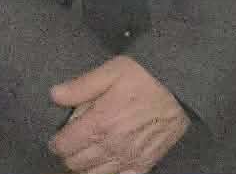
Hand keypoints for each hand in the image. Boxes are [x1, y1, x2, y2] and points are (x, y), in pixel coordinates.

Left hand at [50, 56, 188, 173]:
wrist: (181, 88)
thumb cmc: (146, 77)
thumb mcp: (112, 71)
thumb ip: (81, 86)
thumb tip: (55, 95)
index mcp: (99, 123)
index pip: (64, 145)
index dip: (57, 141)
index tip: (59, 135)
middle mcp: (111, 146)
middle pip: (75, 163)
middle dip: (69, 154)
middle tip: (74, 141)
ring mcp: (128, 158)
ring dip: (86, 166)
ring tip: (89, 152)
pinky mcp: (144, 164)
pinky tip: (107, 164)